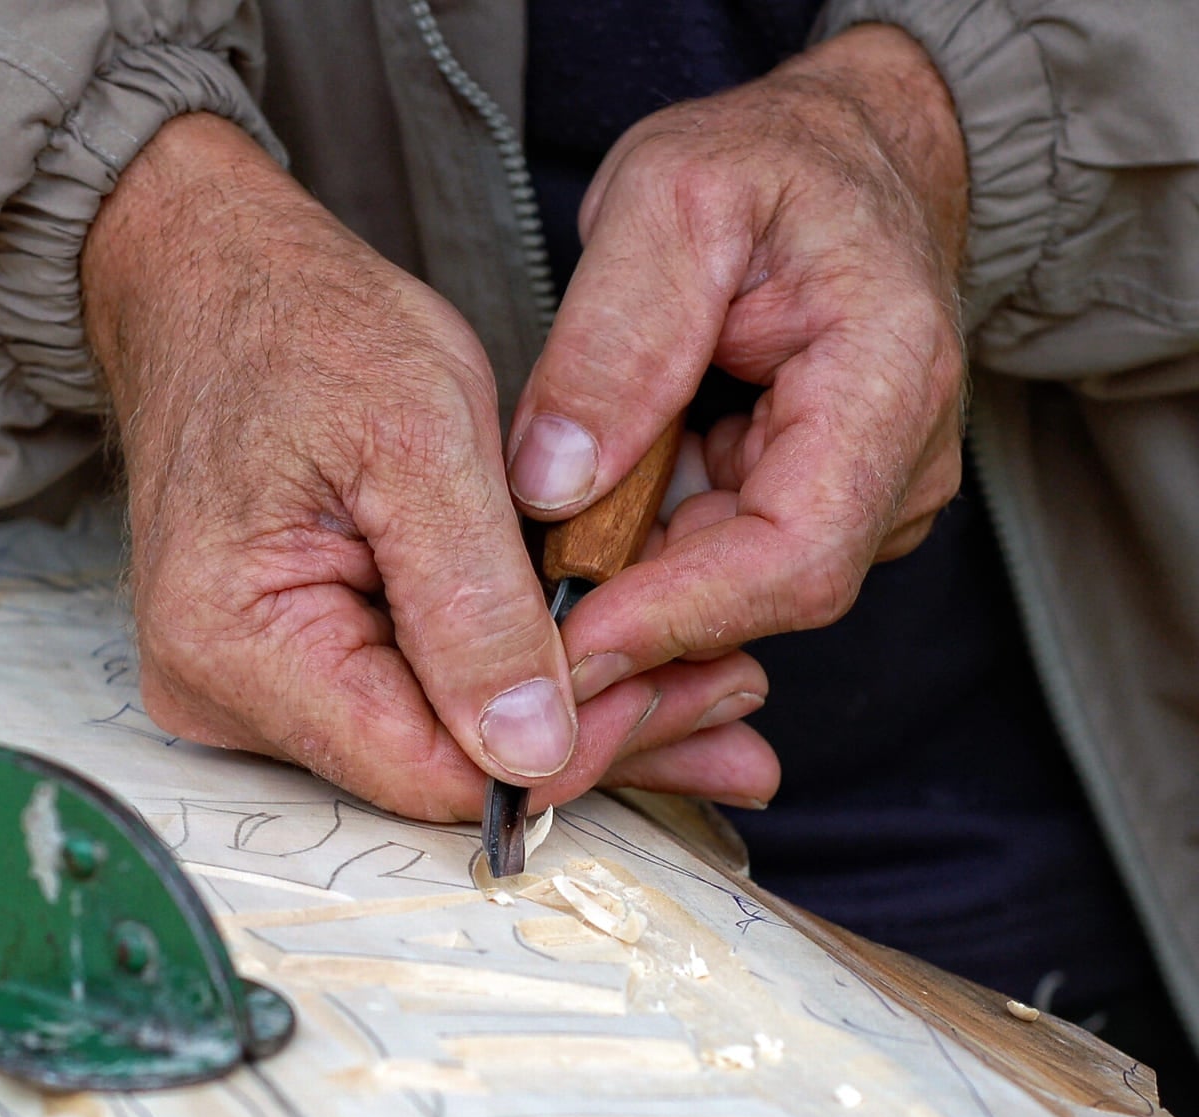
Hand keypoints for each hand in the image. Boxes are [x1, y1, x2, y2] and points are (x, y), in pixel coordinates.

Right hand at [82, 115, 770, 820]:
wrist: (215, 284)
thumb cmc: (300, 326)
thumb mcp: (418, 437)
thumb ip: (474, 606)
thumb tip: (530, 751)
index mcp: (233, 641)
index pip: (425, 770)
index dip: (566, 751)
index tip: (682, 689)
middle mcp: (220, 688)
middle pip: (435, 770)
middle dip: (590, 738)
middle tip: (728, 706)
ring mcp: (245, 682)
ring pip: (435, 743)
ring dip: (568, 717)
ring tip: (700, 687)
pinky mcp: (281, 662)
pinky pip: (411, 701)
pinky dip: (512, 681)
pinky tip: (608, 663)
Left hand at [508, 24, 968, 781]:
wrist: (841, 160)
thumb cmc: (766, 167)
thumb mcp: (671, 201)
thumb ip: (617, 340)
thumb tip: (554, 482)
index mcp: (888, 382)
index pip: (793, 557)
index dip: (671, 619)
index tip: (558, 644)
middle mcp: (896, 465)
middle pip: (759, 603)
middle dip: (630, 639)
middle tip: (506, 669)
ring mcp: (860, 497)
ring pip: (729, 600)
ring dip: (623, 612)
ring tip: (514, 621)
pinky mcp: (808, 506)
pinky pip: (713, 567)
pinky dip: (633, 576)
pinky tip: (559, 579)